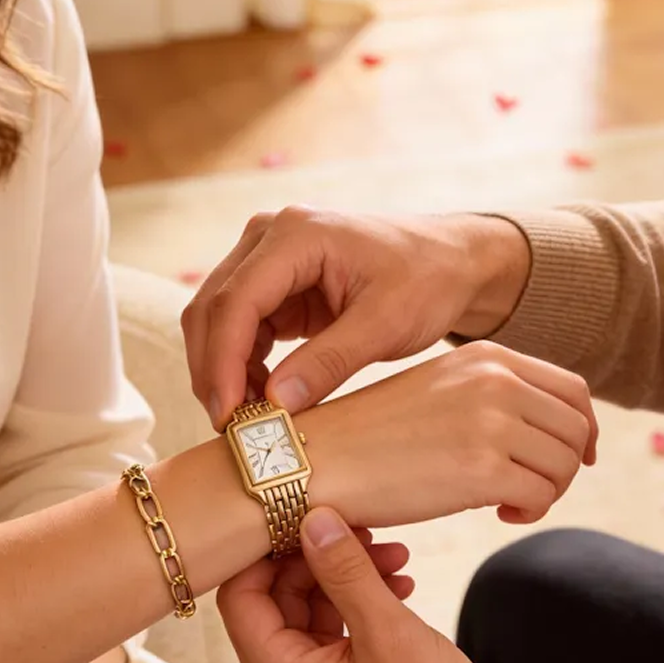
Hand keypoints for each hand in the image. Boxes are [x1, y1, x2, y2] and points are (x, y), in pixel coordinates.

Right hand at [182, 207, 533, 427]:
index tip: (229, 414)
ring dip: (224, 370)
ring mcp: (267, 259)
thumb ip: (330, 362)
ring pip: (217, 319)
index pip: (236, 301)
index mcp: (297, 234)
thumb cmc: (427, 280)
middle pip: (213, 308)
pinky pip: (239, 327)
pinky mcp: (274, 285)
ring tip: (249, 419)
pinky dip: (241, 365)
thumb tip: (276, 404)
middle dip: (214, 370)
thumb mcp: (386, 324)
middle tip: (230, 428)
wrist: (451, 262)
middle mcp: (269, 237)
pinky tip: (262, 398)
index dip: (223, 361)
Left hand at [221, 507, 549, 662]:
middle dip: (322, 562)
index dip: (271, 551)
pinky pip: (331, 645)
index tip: (311, 519)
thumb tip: (311, 520)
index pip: (241, 595)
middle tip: (370, 535)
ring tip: (397, 560)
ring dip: (347, 583)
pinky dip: (359, 612)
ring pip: (309, 620)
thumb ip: (344, 571)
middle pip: (276, 604)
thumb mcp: (387, 631)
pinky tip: (399, 591)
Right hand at [296, 341, 596, 527]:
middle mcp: (494, 381)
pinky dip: (529, 512)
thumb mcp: (437, 392)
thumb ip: (489, 396)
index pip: (572, 391)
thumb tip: (544, 428)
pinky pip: (541, 496)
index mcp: (486, 357)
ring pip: (565, 465)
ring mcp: (490, 422)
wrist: (319, 459)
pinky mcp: (481, 469)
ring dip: (546, 492)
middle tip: (529, 489)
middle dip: (564, 466)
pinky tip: (497, 514)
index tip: (573, 458)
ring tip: (508, 502)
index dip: (583, 430)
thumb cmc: (372, 436)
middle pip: (576, 429)